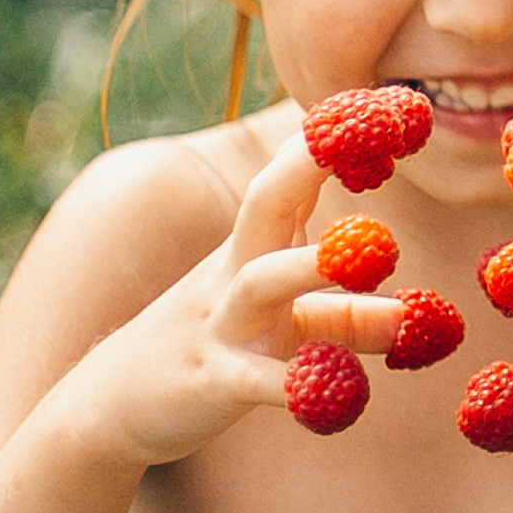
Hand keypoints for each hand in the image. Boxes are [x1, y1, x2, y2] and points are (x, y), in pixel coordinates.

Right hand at [60, 147, 402, 470]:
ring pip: (262, 282)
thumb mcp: (277, 328)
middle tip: (366, 140)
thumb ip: (339, 318)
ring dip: (312, 266)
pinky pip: (258, 381)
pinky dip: (296, 386)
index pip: (288, 181)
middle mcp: (234, 274)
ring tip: (377, 261)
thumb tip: (404, 315)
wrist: (109, 406)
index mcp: (251, 250)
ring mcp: (222, 325)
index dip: (328, 144)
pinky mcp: (214, 383)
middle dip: (307, 168)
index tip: (383, 107)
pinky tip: (338, 396)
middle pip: (265, 205)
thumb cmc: (210, 349)